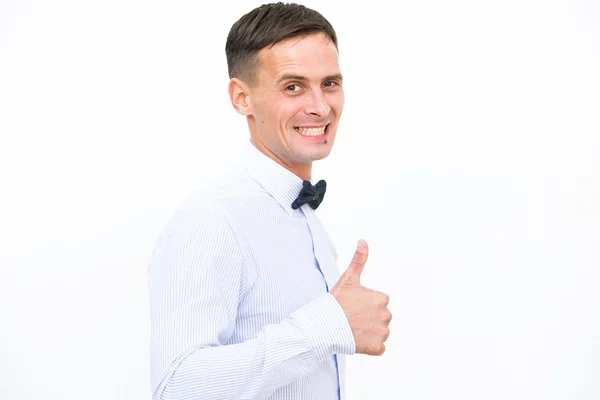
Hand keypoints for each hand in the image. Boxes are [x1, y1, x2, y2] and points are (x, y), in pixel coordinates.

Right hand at [330, 239, 391, 355]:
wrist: (324, 326)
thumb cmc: (336, 301)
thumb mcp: (348, 278)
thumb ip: (359, 260)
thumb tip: (363, 240)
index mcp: (382, 298)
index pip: (378, 303)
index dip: (364, 305)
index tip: (353, 306)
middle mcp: (387, 315)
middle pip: (380, 318)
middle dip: (368, 319)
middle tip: (352, 318)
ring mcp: (383, 332)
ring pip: (379, 332)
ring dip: (369, 332)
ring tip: (353, 329)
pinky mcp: (378, 347)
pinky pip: (378, 347)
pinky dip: (369, 346)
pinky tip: (357, 340)